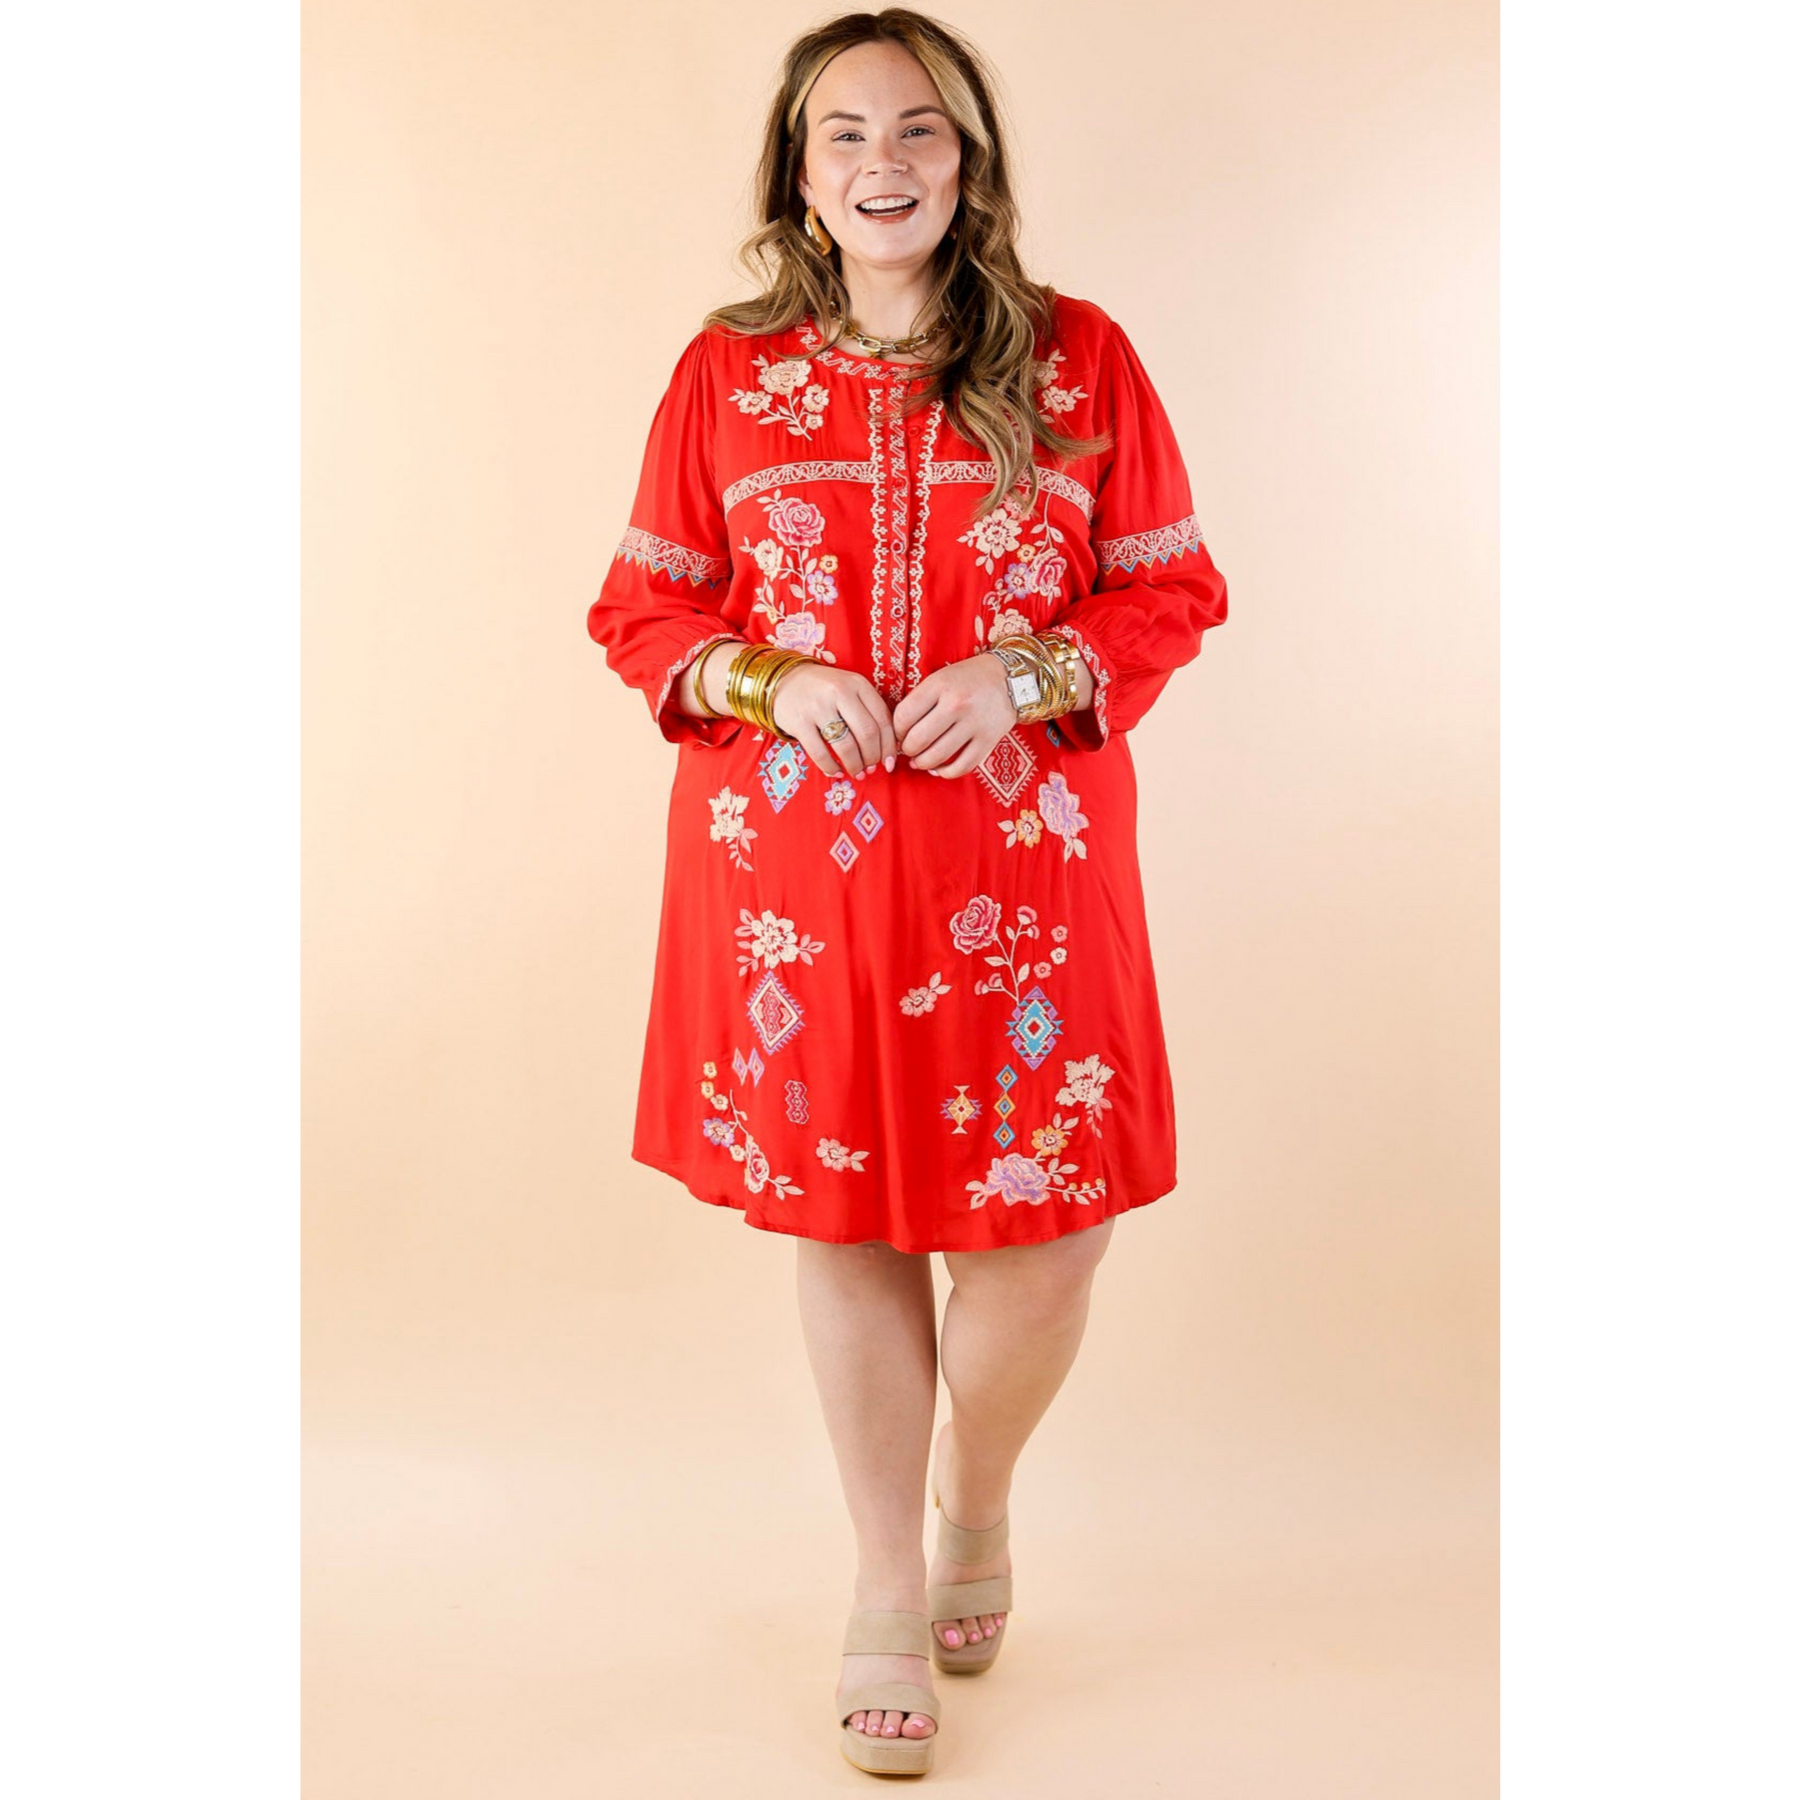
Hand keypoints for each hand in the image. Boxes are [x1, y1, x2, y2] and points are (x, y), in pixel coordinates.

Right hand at [769, 661, 898, 778]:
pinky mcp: (799, 722)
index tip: (890, 763)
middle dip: (873, 758)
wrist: (785, 680)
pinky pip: (820, 753)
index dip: (889, 747)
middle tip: (871, 769)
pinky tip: (836, 771)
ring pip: (845, 746)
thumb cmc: (825, 690)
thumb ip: (869, 711)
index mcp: (857, 684)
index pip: (883, 719)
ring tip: (857, 773)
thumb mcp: (850, 689)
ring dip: (855, 766)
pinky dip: (831, 767)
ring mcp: (817, 706)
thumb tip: (888, 751)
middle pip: (867, 734)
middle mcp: (839, 691)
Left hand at [893, 652, 1015, 777]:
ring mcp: (974, 723)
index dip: (896, 730)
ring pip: (937, 756)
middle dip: (907, 749)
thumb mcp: (941, 678)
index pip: (904, 716)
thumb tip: (899, 733)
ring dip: (922, 763)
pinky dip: (946, 772)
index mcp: (940, 685)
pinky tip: (939, 768)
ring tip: (920, 760)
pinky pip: (961, 766)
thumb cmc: (969, 679)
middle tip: (909, 748)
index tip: (900, 733)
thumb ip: (920, 701)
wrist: (1011, 679)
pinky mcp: (988, 740)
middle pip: (918, 740)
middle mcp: (957, 704)